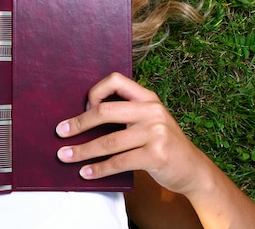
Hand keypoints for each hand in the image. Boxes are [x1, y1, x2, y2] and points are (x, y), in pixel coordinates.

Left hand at [55, 72, 210, 196]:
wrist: (193, 169)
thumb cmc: (163, 144)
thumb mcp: (150, 120)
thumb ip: (127, 113)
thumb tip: (83, 115)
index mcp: (148, 98)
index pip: (116, 80)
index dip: (95, 91)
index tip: (83, 107)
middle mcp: (152, 111)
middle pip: (105, 111)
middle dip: (79, 123)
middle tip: (60, 132)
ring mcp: (155, 133)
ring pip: (108, 141)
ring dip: (82, 151)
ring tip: (65, 156)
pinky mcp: (156, 155)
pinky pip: (118, 161)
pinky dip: (98, 169)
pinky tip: (86, 173)